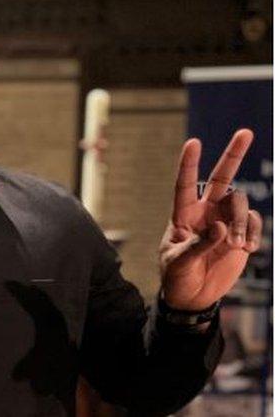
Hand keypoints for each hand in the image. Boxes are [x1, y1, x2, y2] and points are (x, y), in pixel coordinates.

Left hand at [160, 129, 262, 310]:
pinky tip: (246, 249)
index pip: (185, 184)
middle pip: (221, 178)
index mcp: (182, 214)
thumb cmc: (176, 277)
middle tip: (246, 132)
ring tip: (237, 246)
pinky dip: (252, 232)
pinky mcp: (240, 234)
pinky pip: (253, 222)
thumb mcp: (178, 262)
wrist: (192, 297)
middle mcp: (205, 212)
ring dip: (241, 222)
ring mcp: (224, 221)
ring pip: (240, 203)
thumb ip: (197, 244)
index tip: (193, 142)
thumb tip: (219, 227)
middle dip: (233, 155)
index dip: (189, 164)